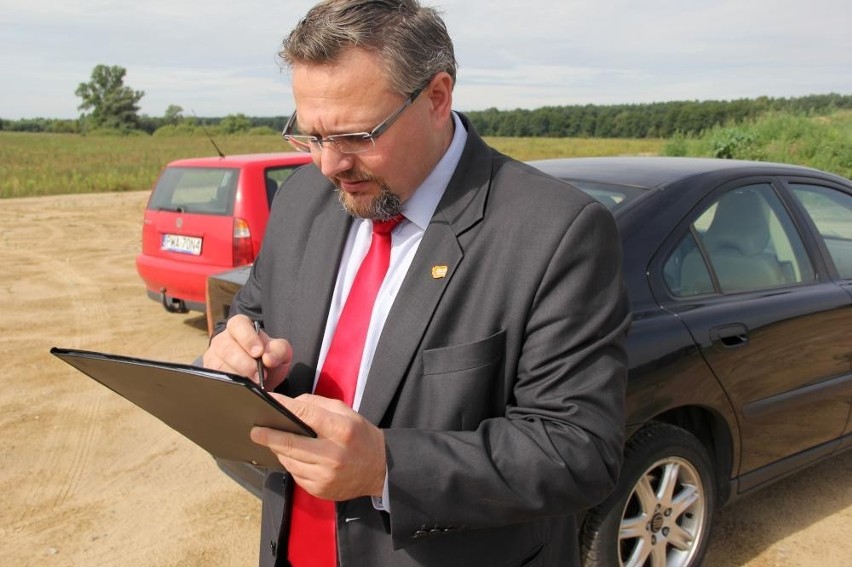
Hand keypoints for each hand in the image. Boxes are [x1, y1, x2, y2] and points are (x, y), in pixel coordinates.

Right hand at [202, 314, 291, 390]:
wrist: (261, 376)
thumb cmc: (268, 357)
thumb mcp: (279, 351)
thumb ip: (278, 350)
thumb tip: (268, 358)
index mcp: (239, 326)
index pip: (238, 325)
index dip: (248, 338)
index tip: (259, 353)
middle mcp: (222, 339)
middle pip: (226, 348)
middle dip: (245, 364)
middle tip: (259, 376)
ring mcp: (213, 357)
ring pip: (219, 366)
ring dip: (238, 376)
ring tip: (254, 384)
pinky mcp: (209, 374)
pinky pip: (215, 380)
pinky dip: (230, 386)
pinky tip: (242, 390)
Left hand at [251, 394, 386, 500]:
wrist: (380, 469)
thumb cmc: (361, 436)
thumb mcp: (347, 412)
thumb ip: (318, 405)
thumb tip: (291, 404)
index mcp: (341, 430)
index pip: (305, 415)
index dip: (283, 406)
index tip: (267, 401)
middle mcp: (332, 454)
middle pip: (290, 443)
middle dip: (269, 436)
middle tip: (255, 431)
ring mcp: (325, 475)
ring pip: (289, 461)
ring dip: (279, 450)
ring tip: (274, 442)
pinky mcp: (320, 489)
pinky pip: (296, 475)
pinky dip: (291, 464)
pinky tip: (293, 457)